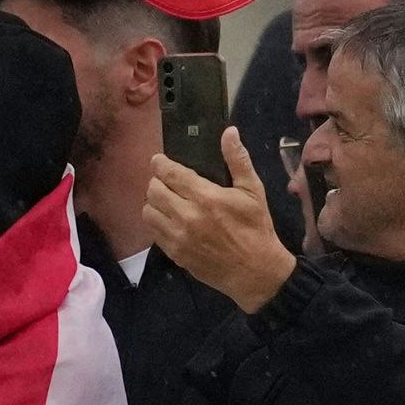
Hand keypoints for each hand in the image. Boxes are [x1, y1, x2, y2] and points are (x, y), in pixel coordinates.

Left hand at [147, 128, 298, 313]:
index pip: (170, 173)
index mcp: (205, 197)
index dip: (160, 163)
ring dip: (154, 202)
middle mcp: (186, 216)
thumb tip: (229, 132)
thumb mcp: (253, 191)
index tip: (159, 160)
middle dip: (157, 181)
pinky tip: (170, 220)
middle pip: (153, 190)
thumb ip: (238, 160)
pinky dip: (158, 223)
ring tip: (166, 201)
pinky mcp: (175, 254)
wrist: (255, 272)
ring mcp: (178, 237)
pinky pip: (154, 233)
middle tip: (166, 181)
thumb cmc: (256, 228)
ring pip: (149, 211)